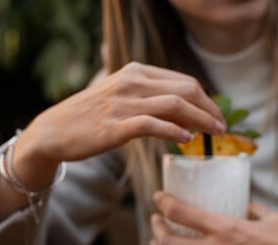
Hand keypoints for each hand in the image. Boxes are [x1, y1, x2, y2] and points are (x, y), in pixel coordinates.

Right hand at [15, 62, 224, 177]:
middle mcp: (132, 83)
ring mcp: (123, 103)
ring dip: (200, 120)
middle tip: (222, 128)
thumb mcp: (127, 101)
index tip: (218, 116)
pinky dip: (174, 131)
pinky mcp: (115, 126)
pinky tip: (187, 140)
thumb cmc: (95, 118)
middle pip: (186, 90)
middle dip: (210, 109)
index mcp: (137, 72)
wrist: (54, 131)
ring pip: (175, 105)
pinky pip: (152, 125)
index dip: (207, 100)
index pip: (184, 81)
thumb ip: (156, 104)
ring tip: (214, 134)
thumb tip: (191, 119)